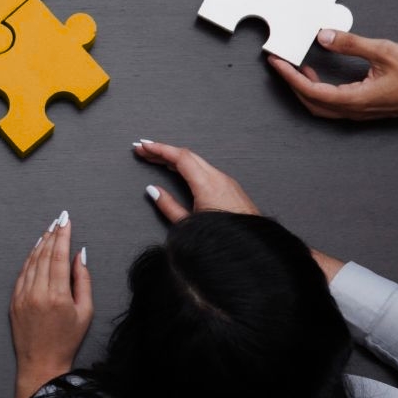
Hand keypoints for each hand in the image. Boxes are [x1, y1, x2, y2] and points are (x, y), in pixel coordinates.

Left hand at [9, 211, 91, 397]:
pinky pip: (22, 272)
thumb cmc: (67, 340)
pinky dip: (30, 258)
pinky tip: (37, 249)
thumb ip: (82, 280)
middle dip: (53, 234)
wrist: (41, 363)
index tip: (66, 220)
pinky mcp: (14, 301)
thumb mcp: (85, 311)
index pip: (59, 255)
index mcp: (57, 295)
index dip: (63, 235)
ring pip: (32, 261)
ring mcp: (22, 296)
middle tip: (59, 219)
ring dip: (41, 243)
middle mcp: (37, 293)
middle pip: (45, 254)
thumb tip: (79, 254)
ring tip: (50, 230)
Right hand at [135, 141, 345, 281]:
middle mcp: (218, 178)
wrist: (254, 251)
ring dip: (175, 158)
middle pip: (187, 156)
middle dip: (163, 151)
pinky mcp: (230, 188)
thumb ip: (169, 206)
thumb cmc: (224, 240)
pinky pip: (205, 169)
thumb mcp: (189, 226)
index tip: (143, 147)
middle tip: (143, 150)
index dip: (159, 149)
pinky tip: (179, 170)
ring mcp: (226, 181)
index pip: (180, 157)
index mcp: (207, 184)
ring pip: (197, 161)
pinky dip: (188, 166)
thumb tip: (153, 191)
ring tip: (155, 159)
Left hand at [268, 29, 397, 122]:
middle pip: (310, 102)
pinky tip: (315, 74)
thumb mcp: (383, 51)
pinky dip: (316, 90)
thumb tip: (324, 36)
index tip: (276, 62)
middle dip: (291, 83)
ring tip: (293, 67)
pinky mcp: (362, 109)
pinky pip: (331, 104)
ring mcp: (357, 113)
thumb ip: (351, 44)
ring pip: (319, 106)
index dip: (290, 76)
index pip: (312, 91)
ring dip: (303, 87)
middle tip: (278, 63)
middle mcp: (353, 111)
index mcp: (355, 100)